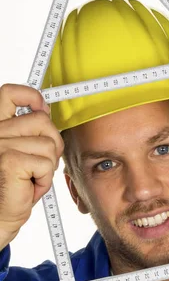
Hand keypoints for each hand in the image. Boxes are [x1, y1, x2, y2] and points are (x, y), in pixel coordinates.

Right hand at [0, 84, 63, 249]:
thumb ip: (28, 130)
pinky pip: (47, 164)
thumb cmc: (11, 186)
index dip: (31, 96)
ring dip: (47, 167)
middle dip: (51, 144)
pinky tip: (29, 187)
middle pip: (42, 121)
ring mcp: (0, 144)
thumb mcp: (21, 151)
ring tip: (30, 178)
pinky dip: (45, 180)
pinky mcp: (9, 160)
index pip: (9, 93)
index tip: (42, 108)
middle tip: (39, 164)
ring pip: (49, 144)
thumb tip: (45, 110)